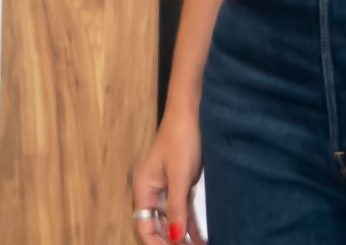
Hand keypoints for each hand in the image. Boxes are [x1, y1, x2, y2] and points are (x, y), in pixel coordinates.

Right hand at [129, 112, 202, 244]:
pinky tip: (202, 238)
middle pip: (158, 227)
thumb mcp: (180, 176)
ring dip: (183, 238)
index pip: (144, 226)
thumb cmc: (180, 138)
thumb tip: (176, 237)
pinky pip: (183, 212)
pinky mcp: (180, 186)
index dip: (156, 244)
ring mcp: (166, 190)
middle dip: (172, 242)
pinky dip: (191, 226)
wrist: (191, 113)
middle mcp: (152, 193)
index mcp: (144, 189)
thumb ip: (177, 208)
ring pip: (172, 223)